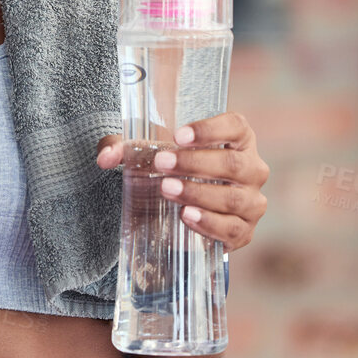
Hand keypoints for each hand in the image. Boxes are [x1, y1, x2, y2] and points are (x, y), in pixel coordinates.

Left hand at [95, 112, 268, 252]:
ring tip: (167, 189)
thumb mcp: (148, 154)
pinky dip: (210, 224)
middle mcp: (252, 168)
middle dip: (195, 163)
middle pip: (234, 163)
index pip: (236, 126)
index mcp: (238, 139)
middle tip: (162, 163)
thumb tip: (105, 156)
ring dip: (199, 193)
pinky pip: (233, 229)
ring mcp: (252, 202)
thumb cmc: (171, 169)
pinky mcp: (244, 232)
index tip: (178, 135)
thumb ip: (124, 149)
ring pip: (235, 198)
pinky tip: (187, 216)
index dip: (210, 129)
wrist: (178, 208)